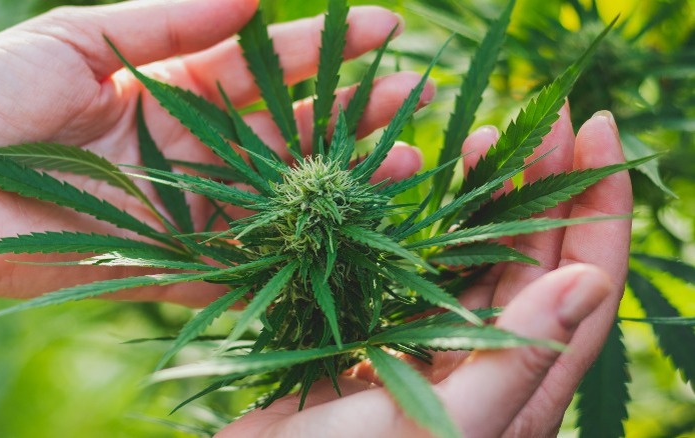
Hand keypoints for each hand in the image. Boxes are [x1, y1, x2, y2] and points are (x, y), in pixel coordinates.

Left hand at [0, 0, 428, 302]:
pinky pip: (242, 259)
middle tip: (413, 93)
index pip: (261, 66)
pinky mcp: (172, 263)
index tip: (380, 26)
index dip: (318, 46)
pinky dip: (293, 250)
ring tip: (407, 159)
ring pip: (279, 192)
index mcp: (170, 88)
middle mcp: (191, 148)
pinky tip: (347, 233)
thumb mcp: (77, 38)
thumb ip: (168, 17)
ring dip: (341, 178)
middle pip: (285, 128)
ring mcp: (188, 207)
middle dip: (349, 109)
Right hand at [220, 107, 631, 436]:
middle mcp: (488, 369)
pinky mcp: (389, 342)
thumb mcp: (430, 427)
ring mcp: (437, 352)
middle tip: (543, 118)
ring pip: (482, 264)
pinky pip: (427, 275)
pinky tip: (426, 193)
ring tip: (485, 140)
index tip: (594, 131)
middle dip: (545, 187)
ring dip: (491, 201)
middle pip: (536, 264)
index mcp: (518, 392)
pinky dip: (432, 229)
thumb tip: (589, 281)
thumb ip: (510, 365)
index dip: (598, 208)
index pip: (584, 287)